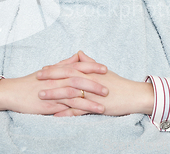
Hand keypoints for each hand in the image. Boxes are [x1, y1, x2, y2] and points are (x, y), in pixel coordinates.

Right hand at [0, 53, 107, 114]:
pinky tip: (87, 114)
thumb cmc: (30, 82)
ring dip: (90, 99)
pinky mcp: (49, 105)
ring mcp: (53, 92)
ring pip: (74, 94)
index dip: (91, 67)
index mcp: (57, 71)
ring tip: (104, 103)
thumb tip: (77, 55)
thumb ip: (64, 63)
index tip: (105, 68)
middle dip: (95, 83)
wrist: (12, 92)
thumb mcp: (48, 70)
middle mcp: (56, 80)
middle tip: (109, 87)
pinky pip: (66, 107)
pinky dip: (78, 110)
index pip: (77, 66)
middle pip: (78, 79)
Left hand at [38, 53, 153, 116]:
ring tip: (41, 96)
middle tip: (36, 78)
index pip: (69, 68)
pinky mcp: (96, 107)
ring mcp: (92, 94)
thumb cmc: (118, 83)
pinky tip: (55, 115)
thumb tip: (79, 54)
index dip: (55, 68)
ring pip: (70, 93)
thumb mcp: (102, 71)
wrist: (133, 95)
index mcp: (90, 73)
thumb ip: (89, 63)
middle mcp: (89, 81)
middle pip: (66, 78)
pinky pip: (78, 111)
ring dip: (54, 94)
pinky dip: (66, 113)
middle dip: (50, 78)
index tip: (42, 69)